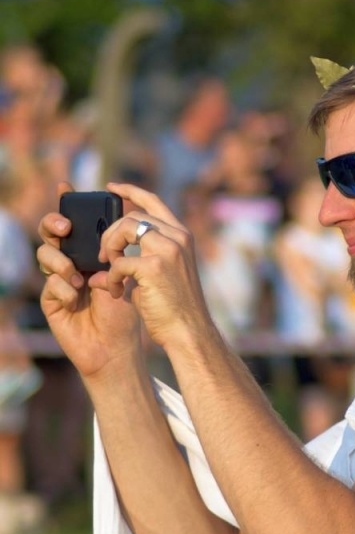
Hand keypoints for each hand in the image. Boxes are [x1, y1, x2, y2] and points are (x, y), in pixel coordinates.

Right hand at [37, 183, 142, 379]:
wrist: (118, 348)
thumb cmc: (127, 310)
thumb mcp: (128, 272)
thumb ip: (122, 247)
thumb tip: (122, 217)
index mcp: (91, 252)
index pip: (76, 222)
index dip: (68, 203)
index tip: (65, 185)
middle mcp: (72, 262)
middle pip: (52, 233)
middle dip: (53, 224)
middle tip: (66, 229)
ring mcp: (59, 281)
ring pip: (46, 255)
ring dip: (61, 263)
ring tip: (78, 278)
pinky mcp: (51, 301)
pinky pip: (49, 285)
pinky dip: (65, 290)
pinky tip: (78, 301)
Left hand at [97, 182, 213, 351]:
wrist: (188, 331)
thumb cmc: (174, 307)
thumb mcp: (161, 272)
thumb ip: (142, 256)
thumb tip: (106, 256)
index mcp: (181, 236)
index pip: (153, 201)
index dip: (130, 191)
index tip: (111, 187)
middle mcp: (178, 237)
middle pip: (132, 216)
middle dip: (110, 233)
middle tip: (104, 255)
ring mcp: (168, 250)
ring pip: (125, 229)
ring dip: (109, 249)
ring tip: (110, 269)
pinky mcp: (154, 266)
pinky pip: (119, 262)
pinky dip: (112, 277)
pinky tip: (116, 291)